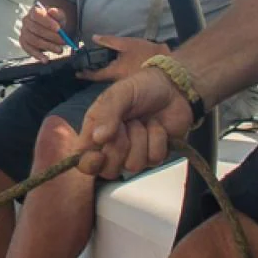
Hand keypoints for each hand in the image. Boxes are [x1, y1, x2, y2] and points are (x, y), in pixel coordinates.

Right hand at [20, 4, 69, 60]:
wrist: (52, 28)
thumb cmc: (55, 21)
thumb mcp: (59, 16)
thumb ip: (57, 13)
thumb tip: (52, 11)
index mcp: (34, 11)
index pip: (37, 14)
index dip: (47, 22)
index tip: (58, 29)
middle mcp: (26, 21)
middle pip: (36, 29)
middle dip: (51, 36)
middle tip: (63, 41)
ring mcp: (24, 32)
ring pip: (34, 40)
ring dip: (47, 46)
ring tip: (59, 50)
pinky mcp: (24, 43)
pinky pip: (28, 50)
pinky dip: (37, 55)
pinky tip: (45, 59)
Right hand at [75, 36, 195, 178]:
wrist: (173, 87)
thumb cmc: (141, 87)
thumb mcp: (120, 93)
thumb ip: (107, 113)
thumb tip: (98, 138)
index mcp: (95, 132)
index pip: (83, 160)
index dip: (89, 164)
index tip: (99, 155)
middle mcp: (112, 147)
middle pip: (108, 170)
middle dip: (120, 148)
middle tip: (127, 125)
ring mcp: (135, 153)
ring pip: (133, 166)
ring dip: (141, 139)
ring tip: (144, 121)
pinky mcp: (155, 155)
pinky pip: (154, 159)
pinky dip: (157, 139)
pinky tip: (156, 126)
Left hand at [77, 34, 168, 81]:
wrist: (169, 66)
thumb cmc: (146, 54)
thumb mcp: (126, 44)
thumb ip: (109, 41)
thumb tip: (94, 38)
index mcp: (115, 73)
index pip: (95, 76)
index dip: (85, 74)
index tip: (77, 73)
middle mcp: (118, 83)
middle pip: (102, 80)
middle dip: (94, 74)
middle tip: (87, 66)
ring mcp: (126, 85)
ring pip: (110, 81)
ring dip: (104, 73)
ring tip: (99, 65)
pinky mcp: (134, 84)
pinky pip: (119, 80)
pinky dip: (114, 74)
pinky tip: (115, 66)